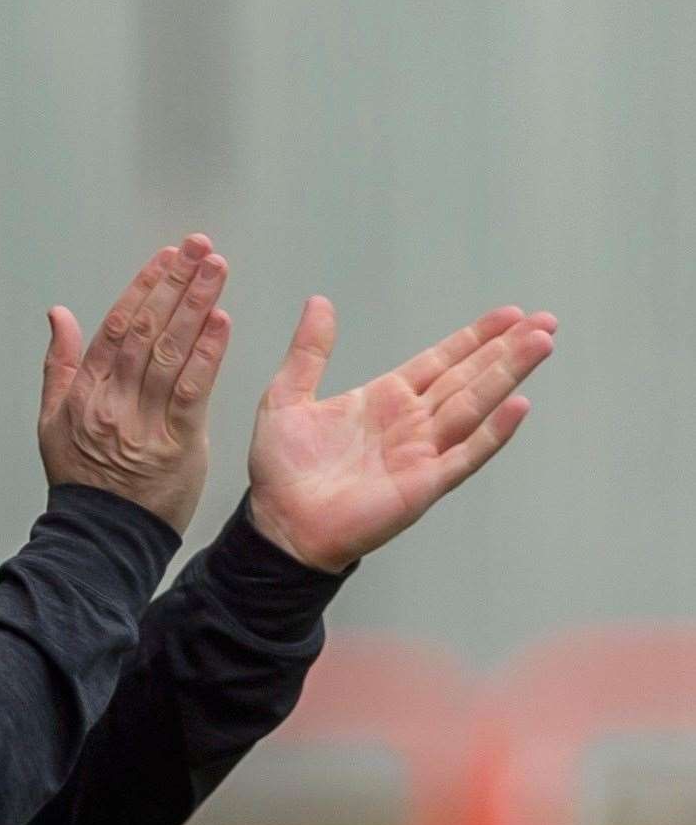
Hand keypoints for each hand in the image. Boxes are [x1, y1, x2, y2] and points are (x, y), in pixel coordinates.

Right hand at [40, 235, 232, 535]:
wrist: (101, 536)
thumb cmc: (81, 479)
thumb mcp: (52, 420)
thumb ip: (58, 364)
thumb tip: (58, 314)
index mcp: (85, 390)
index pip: (116, 324)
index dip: (144, 286)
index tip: (166, 255)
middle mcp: (112, 399)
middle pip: (147, 329)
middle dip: (176, 282)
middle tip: (200, 248)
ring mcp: (143, 420)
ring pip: (171, 351)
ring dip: (197, 305)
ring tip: (216, 270)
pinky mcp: (175, 443)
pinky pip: (191, 390)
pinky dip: (207, 353)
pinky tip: (220, 322)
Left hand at [246, 299, 556, 572]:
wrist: (279, 523)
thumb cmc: (282, 468)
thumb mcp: (286, 397)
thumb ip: (309, 352)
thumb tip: (319, 302)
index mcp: (384, 399)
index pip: (440, 361)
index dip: (474, 338)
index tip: (510, 314)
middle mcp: (411, 423)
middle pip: (468, 378)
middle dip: (506, 350)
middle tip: (546, 321)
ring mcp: (421, 453)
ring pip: (475, 406)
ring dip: (508, 376)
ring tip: (542, 345)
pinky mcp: (423, 484)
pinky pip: (465, 454)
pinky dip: (493, 432)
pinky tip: (518, 405)